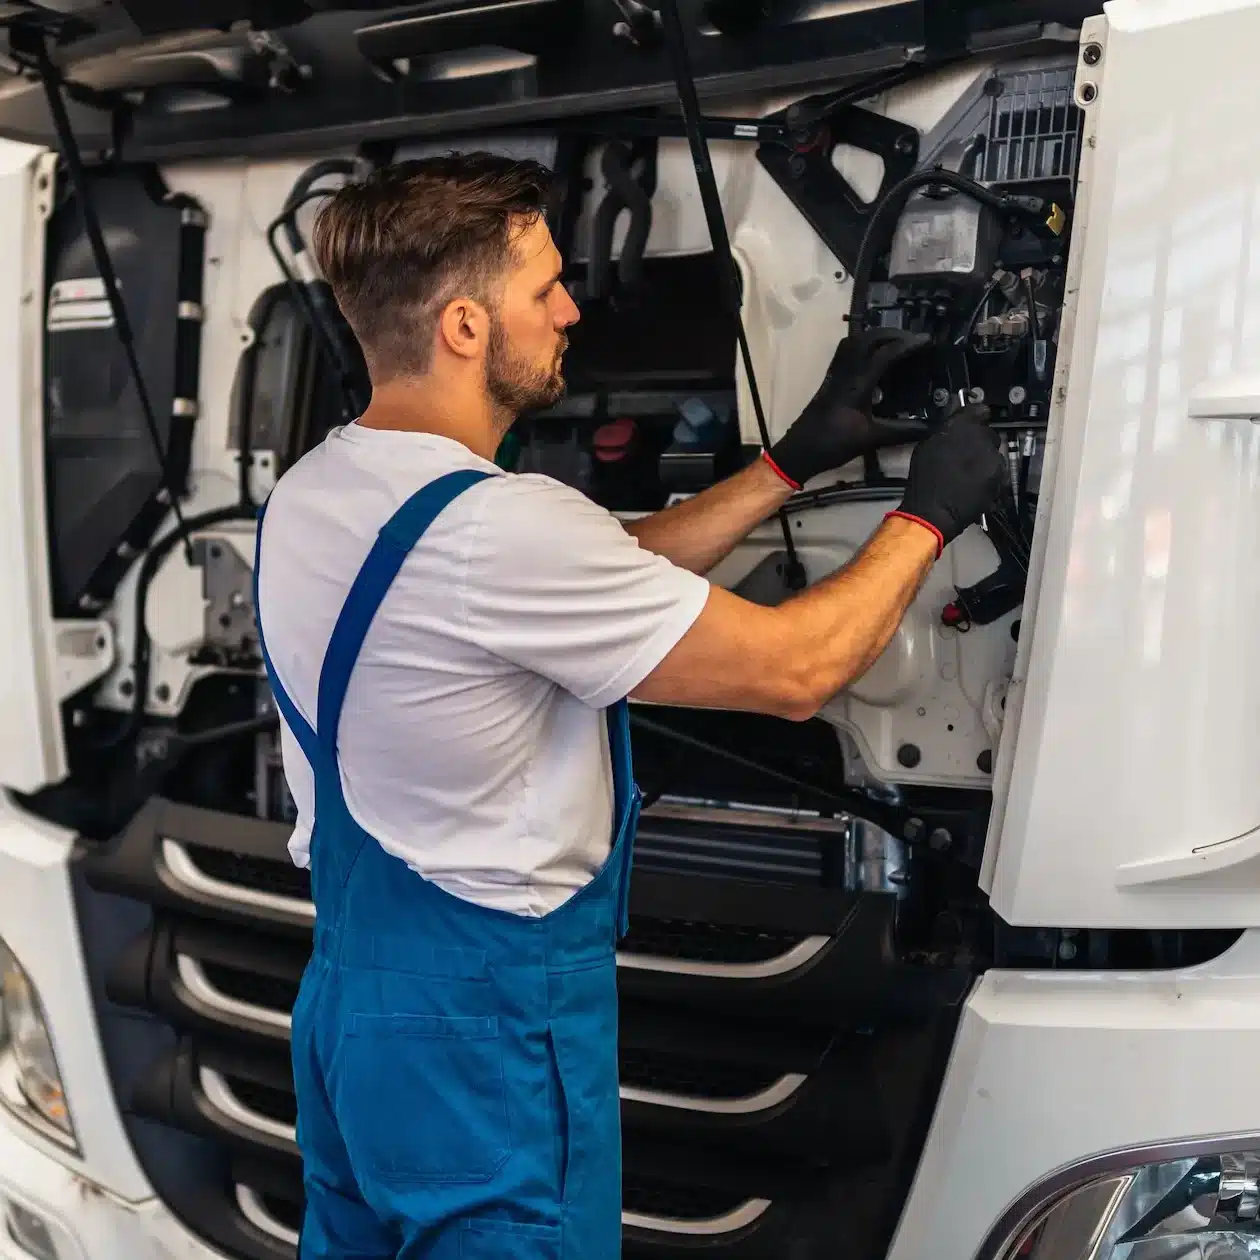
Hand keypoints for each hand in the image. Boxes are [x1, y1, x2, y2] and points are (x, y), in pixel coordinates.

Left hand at [766, 328, 932, 487]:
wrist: (800, 450)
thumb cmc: (833, 444)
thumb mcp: (871, 440)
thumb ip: (901, 432)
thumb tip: (929, 427)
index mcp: (857, 384)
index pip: (885, 354)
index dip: (908, 344)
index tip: (926, 341)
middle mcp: (845, 372)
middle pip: (867, 338)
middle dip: (892, 333)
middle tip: (911, 339)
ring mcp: (834, 374)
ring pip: (853, 342)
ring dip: (875, 337)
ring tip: (895, 343)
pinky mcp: (829, 379)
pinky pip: (846, 352)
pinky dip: (862, 346)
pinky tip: (873, 360)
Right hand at [893, 404, 1006, 552]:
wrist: (933, 513)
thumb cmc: (924, 481)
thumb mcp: (926, 447)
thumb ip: (946, 428)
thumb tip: (955, 415)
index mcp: (964, 427)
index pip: (980, 410)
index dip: (975, 416)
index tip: (971, 422)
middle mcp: (984, 440)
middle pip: (989, 434)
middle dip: (980, 442)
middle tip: (964, 454)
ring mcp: (994, 460)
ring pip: (994, 454)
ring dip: (984, 459)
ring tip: (967, 473)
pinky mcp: (1000, 479)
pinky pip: (997, 472)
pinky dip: (988, 475)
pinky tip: (973, 484)